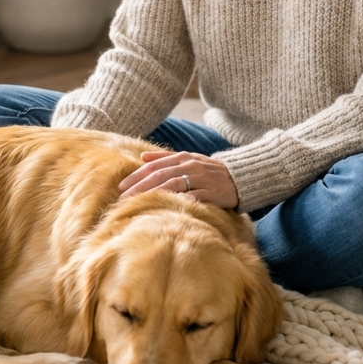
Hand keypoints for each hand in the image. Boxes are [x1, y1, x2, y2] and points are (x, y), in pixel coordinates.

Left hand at [118, 149, 238, 208]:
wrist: (240, 177)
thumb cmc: (209, 170)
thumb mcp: (189, 159)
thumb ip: (165, 157)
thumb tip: (143, 156)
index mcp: (183, 158)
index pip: (154, 166)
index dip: (137, 176)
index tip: (121, 186)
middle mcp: (190, 166)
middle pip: (160, 175)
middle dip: (140, 186)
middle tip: (124, 197)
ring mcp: (201, 179)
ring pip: (173, 185)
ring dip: (153, 193)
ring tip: (139, 203)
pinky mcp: (212, 193)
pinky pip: (193, 197)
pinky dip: (179, 201)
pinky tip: (166, 207)